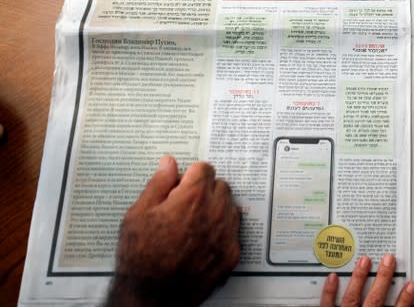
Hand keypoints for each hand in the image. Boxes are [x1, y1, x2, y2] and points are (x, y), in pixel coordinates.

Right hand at [107, 156, 239, 306]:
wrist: (151, 297)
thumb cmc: (140, 257)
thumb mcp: (138, 214)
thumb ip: (158, 184)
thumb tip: (168, 163)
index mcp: (193, 197)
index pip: (205, 168)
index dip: (190, 175)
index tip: (182, 185)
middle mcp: (216, 212)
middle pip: (220, 186)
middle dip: (204, 191)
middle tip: (184, 206)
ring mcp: (227, 234)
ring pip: (229, 208)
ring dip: (216, 210)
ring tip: (192, 225)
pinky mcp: (232, 254)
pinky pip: (233, 232)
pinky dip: (221, 233)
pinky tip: (202, 242)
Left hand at [319, 254, 413, 306]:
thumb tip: (411, 306)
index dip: (404, 299)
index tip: (411, 284)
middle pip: (375, 299)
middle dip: (382, 278)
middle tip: (388, 259)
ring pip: (352, 298)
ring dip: (359, 279)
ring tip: (364, 260)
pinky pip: (327, 305)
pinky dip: (329, 291)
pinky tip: (332, 276)